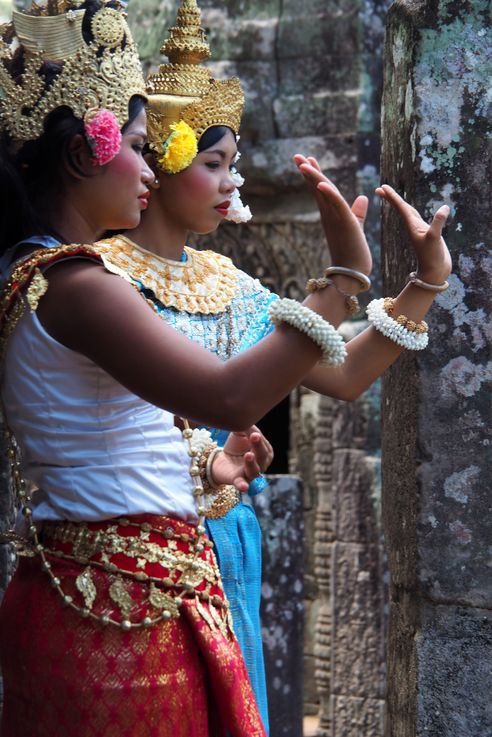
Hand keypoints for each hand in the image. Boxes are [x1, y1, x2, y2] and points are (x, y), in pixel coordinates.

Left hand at [210, 426, 273, 491]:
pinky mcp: (238, 481)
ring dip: (251, 463)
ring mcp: (250, 474)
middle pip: (262, 456)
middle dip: (258, 446)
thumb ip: (247, 428)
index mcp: (265, 452)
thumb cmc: (237, 445)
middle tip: (254, 436)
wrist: (222, 459)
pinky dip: (243, 485)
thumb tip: (248, 421)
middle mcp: (261, 464)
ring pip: (254, 471)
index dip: (259, 439)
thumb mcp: (241, 433)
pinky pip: (242, 484)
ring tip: (248, 455)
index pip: (264, 446)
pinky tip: (244, 486)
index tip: (254, 432)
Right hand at [293, 154, 371, 275]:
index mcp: (331, 215)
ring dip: (314, 178)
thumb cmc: (354, 254)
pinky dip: (329, 194)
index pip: (322, 190)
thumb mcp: (356, 227)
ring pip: (323, 194)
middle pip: (317, 188)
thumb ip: (358, 213)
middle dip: (308, 171)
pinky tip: (321, 183)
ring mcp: (334, 219)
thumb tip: (363, 197)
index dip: (315, 175)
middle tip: (297, 156)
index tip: (308, 160)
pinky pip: (335, 205)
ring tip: (304, 163)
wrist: (352, 275)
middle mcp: (329, 215)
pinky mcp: (344, 223)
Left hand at [375, 184, 451, 282]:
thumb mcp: (435, 239)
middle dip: (391, 198)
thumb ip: (438, 223)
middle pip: (401, 208)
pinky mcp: (426, 235)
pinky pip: (417, 220)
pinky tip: (412, 212)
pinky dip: (413, 213)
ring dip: (400, 204)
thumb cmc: (432, 257)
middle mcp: (413, 227)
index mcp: (412, 226)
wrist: (434, 273)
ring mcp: (419, 231)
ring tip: (392, 197)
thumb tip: (445, 208)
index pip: (400, 207)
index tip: (380, 187)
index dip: (392, 196)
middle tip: (380, 188)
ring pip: (408, 213)